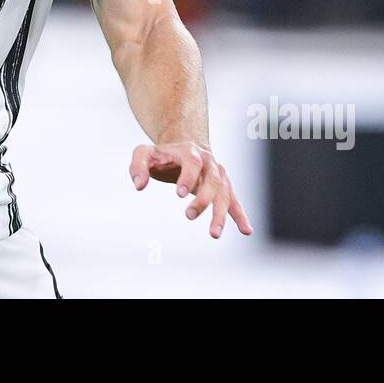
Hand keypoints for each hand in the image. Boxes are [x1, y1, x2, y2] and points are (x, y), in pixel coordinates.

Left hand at [130, 141, 252, 238]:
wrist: (186, 148)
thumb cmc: (162, 155)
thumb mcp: (144, 154)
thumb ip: (137, 166)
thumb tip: (139, 185)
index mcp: (190, 151)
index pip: (193, 162)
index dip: (188, 177)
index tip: (179, 194)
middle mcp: (209, 162)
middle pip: (212, 180)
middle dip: (202, 199)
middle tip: (188, 215)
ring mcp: (220, 175)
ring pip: (225, 194)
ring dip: (221, 214)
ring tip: (214, 234)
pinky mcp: (224, 187)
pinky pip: (234, 201)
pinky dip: (240, 216)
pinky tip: (246, 230)